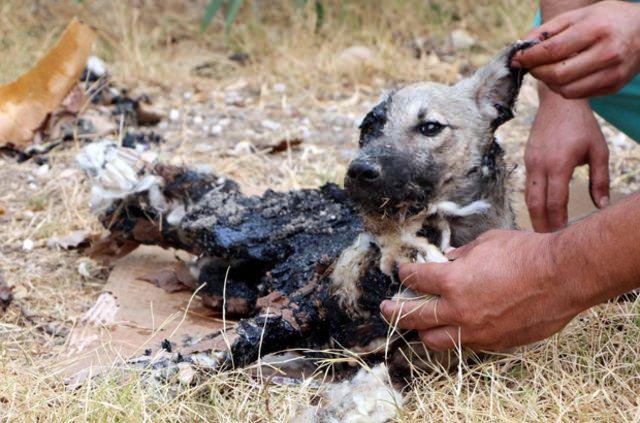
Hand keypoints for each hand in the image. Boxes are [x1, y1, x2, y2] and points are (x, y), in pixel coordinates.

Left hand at [380, 230, 584, 350]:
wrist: (562, 277)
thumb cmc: (526, 253)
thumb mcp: (488, 242)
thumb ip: (462, 254)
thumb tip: (447, 259)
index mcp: (453, 280)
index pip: (415, 280)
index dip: (404, 274)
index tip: (402, 272)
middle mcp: (459, 309)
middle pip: (412, 317)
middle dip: (393, 311)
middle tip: (384, 308)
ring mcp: (476, 330)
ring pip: (434, 340)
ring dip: (422, 332)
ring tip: (417, 325)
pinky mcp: (494, 343)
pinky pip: (464, 345)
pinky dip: (455, 337)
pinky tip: (454, 330)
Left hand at [512, 1, 639, 97]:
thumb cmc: (605, 19)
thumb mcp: (578, 15)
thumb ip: (548, 30)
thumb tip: (521, 48)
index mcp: (596, 30)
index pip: (553, 50)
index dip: (529, 57)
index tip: (516, 59)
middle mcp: (607, 53)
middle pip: (558, 74)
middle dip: (537, 72)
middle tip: (531, 66)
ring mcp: (612, 72)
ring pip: (566, 90)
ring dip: (548, 83)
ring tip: (547, 70)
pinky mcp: (613, 86)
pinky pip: (578, 94)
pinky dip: (563, 88)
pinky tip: (564, 75)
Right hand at [525, 87, 608, 231]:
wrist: (557, 102)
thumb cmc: (582, 125)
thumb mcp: (599, 151)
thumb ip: (600, 180)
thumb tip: (602, 205)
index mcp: (559, 164)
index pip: (555, 201)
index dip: (557, 221)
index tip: (562, 235)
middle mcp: (540, 166)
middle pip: (535, 204)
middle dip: (540, 224)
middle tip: (546, 241)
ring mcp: (530, 162)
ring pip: (527, 196)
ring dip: (534, 214)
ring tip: (543, 228)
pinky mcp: (527, 159)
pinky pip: (527, 185)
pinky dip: (533, 200)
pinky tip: (541, 207)